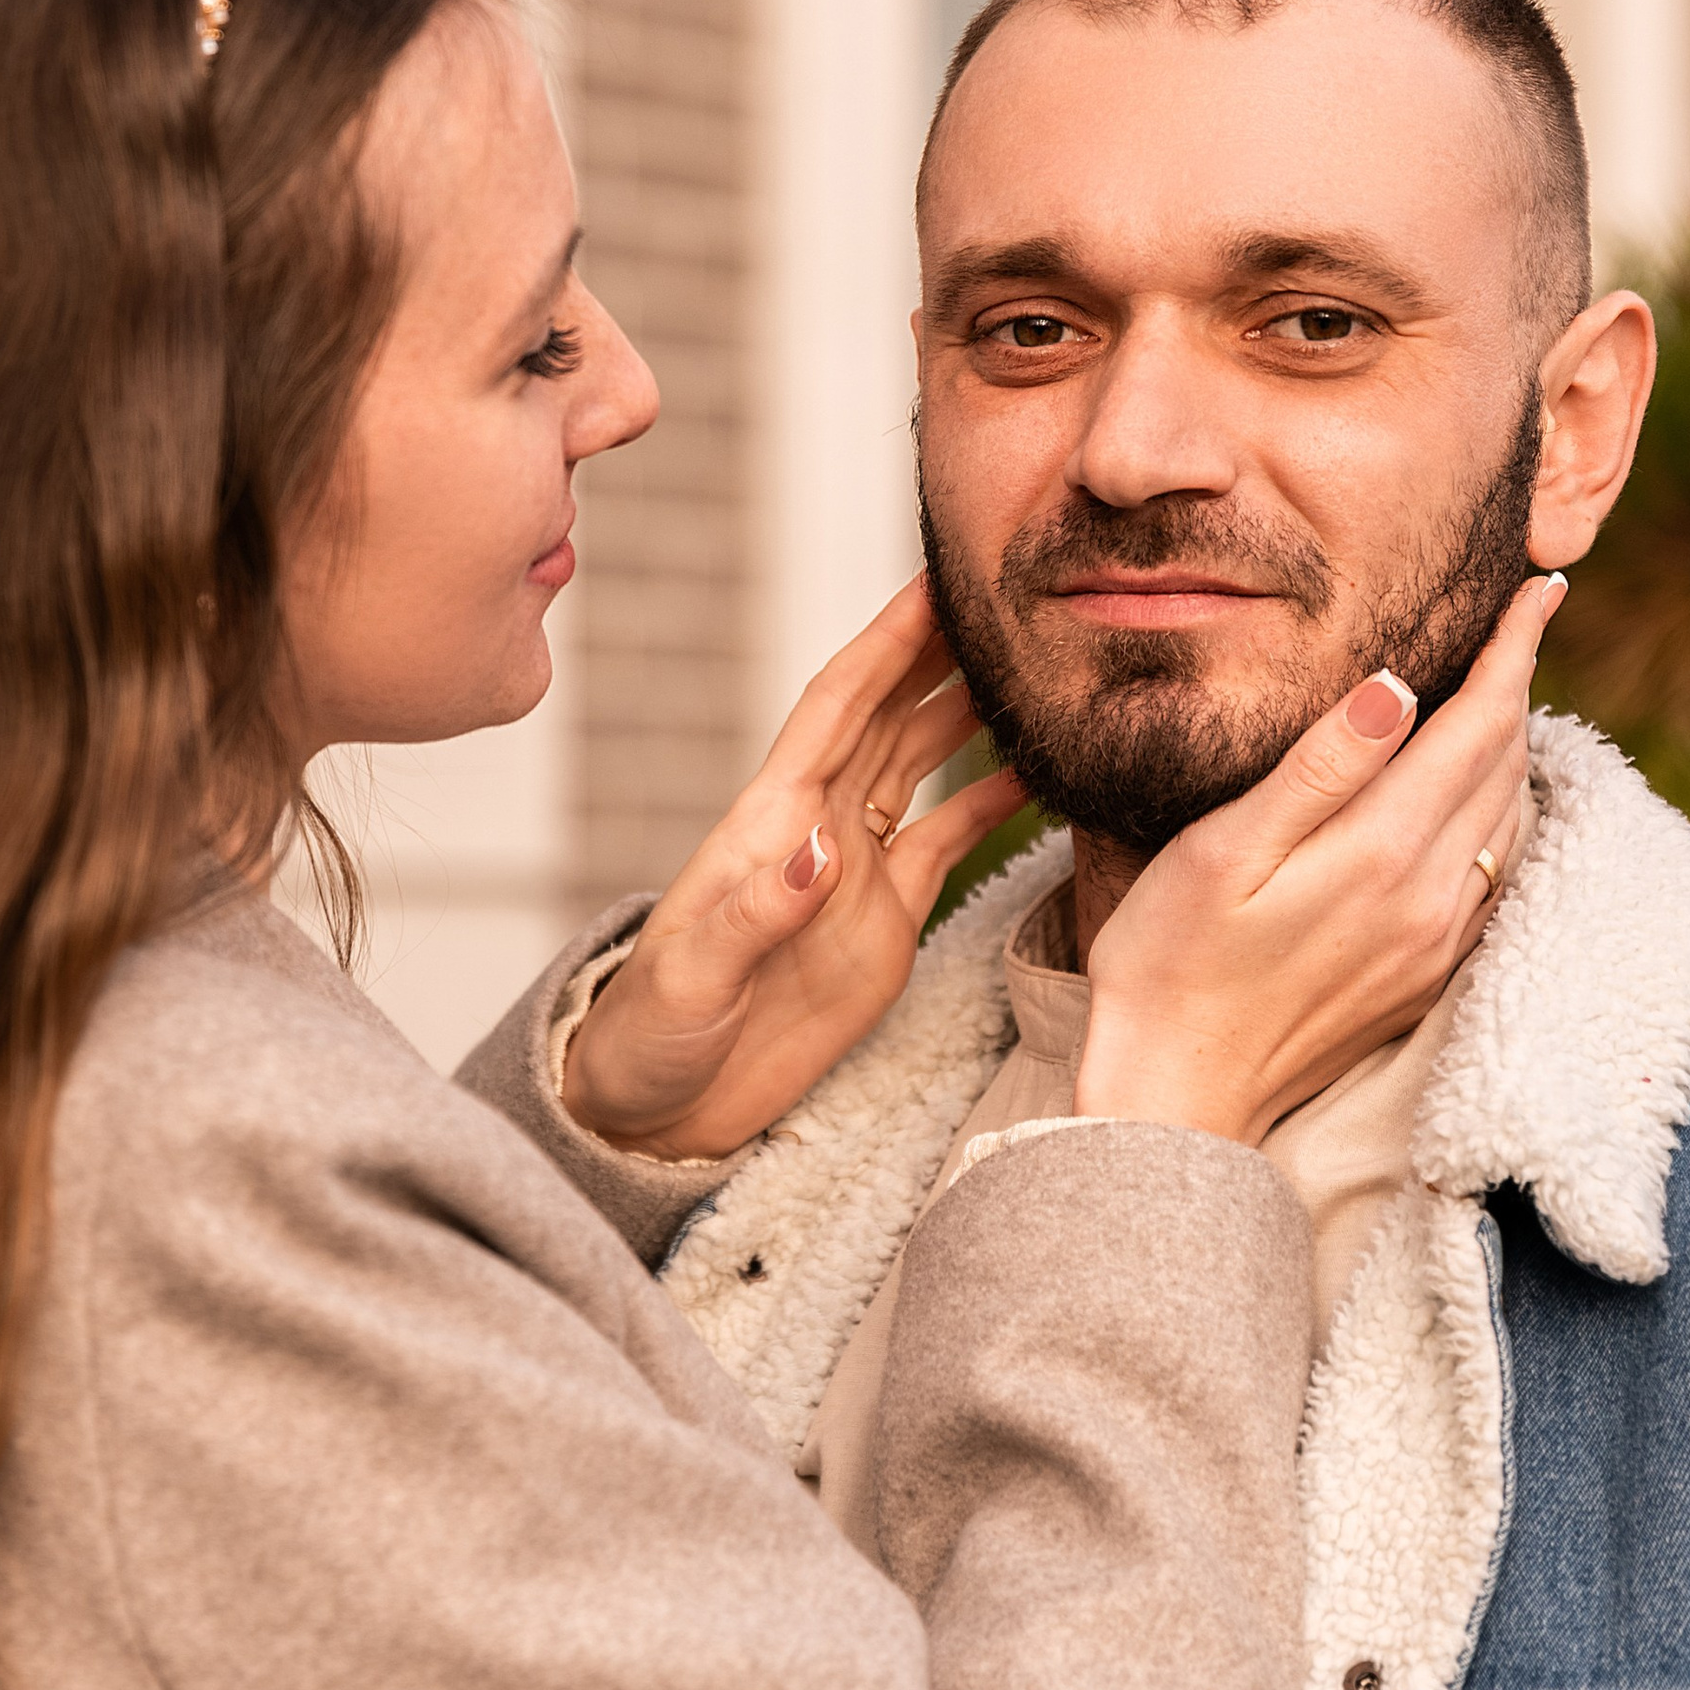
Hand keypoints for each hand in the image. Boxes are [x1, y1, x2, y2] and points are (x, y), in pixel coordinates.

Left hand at [562, 574, 1026, 1158]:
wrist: (658, 1109)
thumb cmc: (651, 1037)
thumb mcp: (692, 979)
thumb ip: (756, 914)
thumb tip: (822, 849)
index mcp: (766, 823)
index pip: (835, 708)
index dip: (885, 642)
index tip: (933, 581)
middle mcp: (817, 829)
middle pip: (890, 714)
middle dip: (943, 648)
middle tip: (1011, 595)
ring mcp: (855, 871)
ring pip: (923, 761)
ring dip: (973, 708)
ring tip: (1036, 662)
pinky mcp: (886, 920)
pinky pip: (948, 838)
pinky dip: (994, 799)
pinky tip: (1038, 768)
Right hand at [1076, 574, 1563, 1146]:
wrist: (1175, 1098)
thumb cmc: (1168, 963)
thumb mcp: (1222, 851)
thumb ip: (1319, 767)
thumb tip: (1399, 685)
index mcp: (1382, 854)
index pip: (1481, 723)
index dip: (1516, 647)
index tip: (1543, 586)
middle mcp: (1429, 900)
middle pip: (1506, 766)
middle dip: (1518, 683)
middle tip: (1519, 619)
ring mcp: (1433, 945)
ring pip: (1509, 820)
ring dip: (1512, 748)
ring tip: (1497, 689)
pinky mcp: (1423, 977)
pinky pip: (1492, 875)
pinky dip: (1498, 813)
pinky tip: (1473, 795)